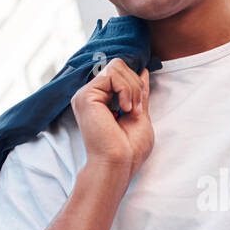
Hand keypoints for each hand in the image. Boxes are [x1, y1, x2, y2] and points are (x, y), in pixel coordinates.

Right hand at [72, 57, 152, 179]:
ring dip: (133, 89)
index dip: (135, 84)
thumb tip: (144, 71)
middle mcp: (91, 95)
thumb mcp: (140, 113)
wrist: (119, 164)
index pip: (120, 72)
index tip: (139, 108)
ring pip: (117, 66)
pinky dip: (126, 90)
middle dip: (136, 85)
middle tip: (135, 110)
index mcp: (101, 99)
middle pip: (119, 65)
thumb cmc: (129, 149)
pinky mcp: (85, 96)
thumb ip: (139, 92)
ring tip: (130, 111)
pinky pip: (112, 74)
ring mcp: (86, 94)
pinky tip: (124, 109)